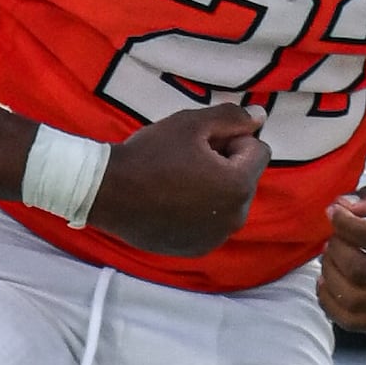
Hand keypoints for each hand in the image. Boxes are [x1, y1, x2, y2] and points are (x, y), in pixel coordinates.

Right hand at [87, 104, 265, 259]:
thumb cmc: (148, 155)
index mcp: (238, 184)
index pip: (257, 150)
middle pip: (244, 178)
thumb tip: (261, 116)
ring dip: (213, 190)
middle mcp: (235, 216)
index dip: (229, 140)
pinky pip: (210, 224)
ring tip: (176, 183)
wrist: (103, 192)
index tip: (198, 144)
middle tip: (185, 161)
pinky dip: (198, 213)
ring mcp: (215, 237)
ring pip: (228, 202)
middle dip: (225, 166)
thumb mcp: (190, 124)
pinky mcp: (196, 248)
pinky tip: (170, 204)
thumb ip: (232, 117)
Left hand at [320, 178, 365, 330]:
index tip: (335, 213)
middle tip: (334, 238)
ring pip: (351, 297)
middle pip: (359, 269)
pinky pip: (350, 321)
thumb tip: (339, 206)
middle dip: (335, 249)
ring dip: (329, 274)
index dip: (342, 223)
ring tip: (333, 257)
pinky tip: (329, 281)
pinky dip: (329, 301)